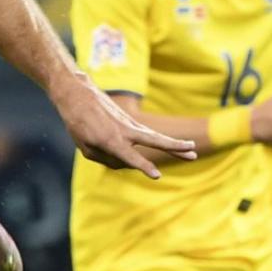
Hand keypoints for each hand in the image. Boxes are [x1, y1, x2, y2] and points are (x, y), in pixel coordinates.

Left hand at [55, 81, 195, 177]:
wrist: (78, 94)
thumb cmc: (78, 124)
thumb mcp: (86, 148)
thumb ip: (106, 160)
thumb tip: (126, 163)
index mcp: (111, 140)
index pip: (130, 157)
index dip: (144, 166)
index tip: (157, 175)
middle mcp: (124, 131)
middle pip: (154, 140)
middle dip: (174, 148)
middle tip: (193, 153)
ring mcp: (129, 125)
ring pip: (155, 137)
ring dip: (174, 144)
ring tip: (193, 150)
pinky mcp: (130, 122)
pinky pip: (143, 136)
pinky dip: (157, 142)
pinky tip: (172, 147)